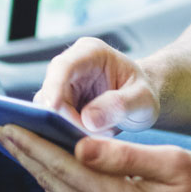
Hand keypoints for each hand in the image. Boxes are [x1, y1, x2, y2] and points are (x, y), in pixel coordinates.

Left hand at [0, 126, 190, 191]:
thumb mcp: (175, 162)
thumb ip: (124, 155)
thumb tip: (79, 147)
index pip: (63, 168)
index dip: (32, 145)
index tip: (7, 127)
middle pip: (56, 187)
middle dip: (27, 158)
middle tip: (2, 135)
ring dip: (44, 181)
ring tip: (26, 156)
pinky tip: (62, 187)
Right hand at [34, 36, 159, 135]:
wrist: (139, 102)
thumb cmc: (143, 94)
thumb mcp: (143, 100)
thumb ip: (120, 105)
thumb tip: (88, 120)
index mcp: (91, 52)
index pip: (64, 66)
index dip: (54, 86)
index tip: (53, 110)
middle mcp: (70, 66)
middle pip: (50, 91)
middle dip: (64, 117)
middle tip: (92, 135)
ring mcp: (61, 86)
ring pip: (46, 109)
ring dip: (66, 128)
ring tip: (98, 135)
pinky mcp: (59, 105)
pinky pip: (51, 121)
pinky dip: (65, 133)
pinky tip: (86, 139)